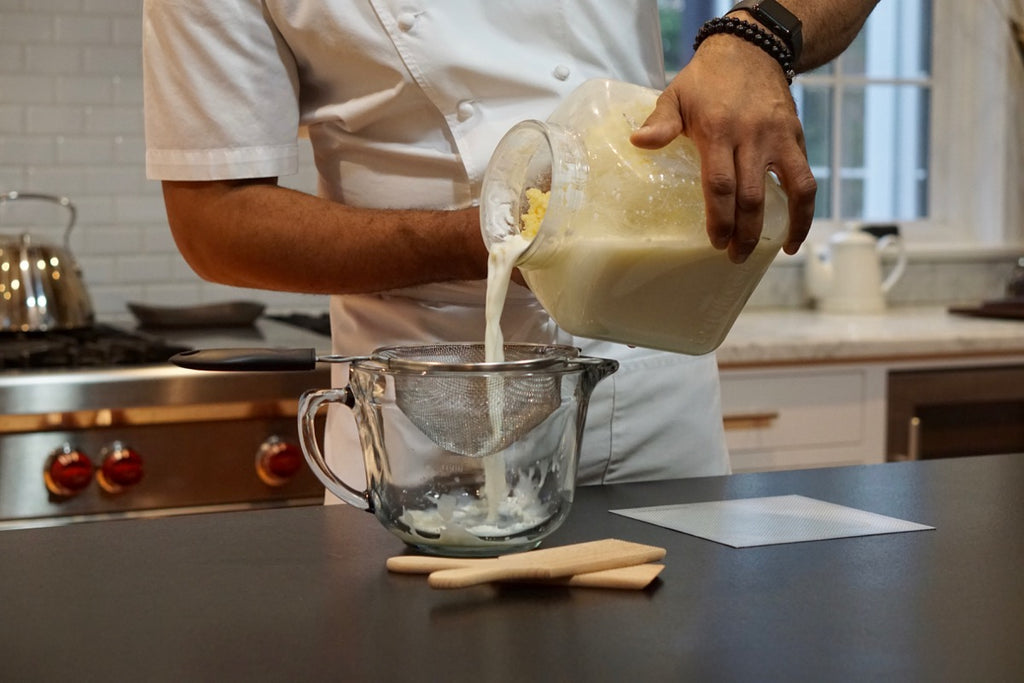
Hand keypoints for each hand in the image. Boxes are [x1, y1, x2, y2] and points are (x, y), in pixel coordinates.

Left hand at [630, 35, 816, 263]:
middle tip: (735, 257)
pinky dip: (805, 207)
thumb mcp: (676, 95)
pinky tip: (794, 230)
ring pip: (793, 188)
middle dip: (746, 232)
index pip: (719, 184)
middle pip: (752, 195)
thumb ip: (660, 123)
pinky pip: (805, 177)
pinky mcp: (797, 137)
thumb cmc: (706, 80)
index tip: (716, 242)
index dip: (719, 218)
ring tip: (780, 250)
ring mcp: (779, 138)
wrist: (753, 49)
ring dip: (789, 224)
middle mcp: (752, 136)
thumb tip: (637, 142)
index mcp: (717, 130)